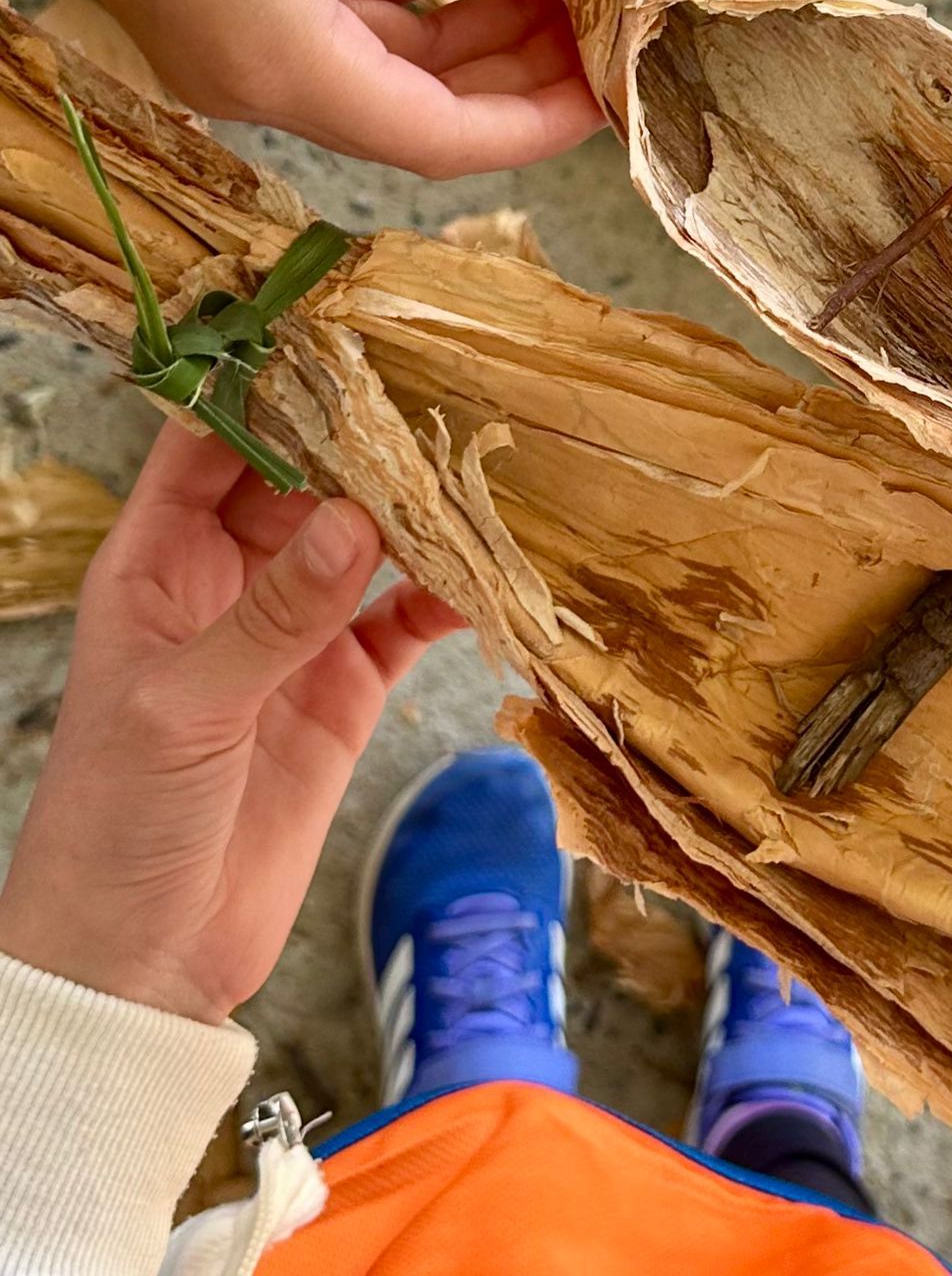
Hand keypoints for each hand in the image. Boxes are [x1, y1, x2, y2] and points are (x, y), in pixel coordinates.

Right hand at [0, 0, 614, 176]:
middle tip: (608, 12)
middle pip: (425, 106)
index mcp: (283, 68)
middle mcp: (260, 77)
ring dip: (477, 19)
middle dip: (522, 66)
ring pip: (392, 56)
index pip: (444, 139)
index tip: (617, 82)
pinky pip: (348, 9)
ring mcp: (239, 38)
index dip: (542, 121)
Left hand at [0, 421, 462, 1023]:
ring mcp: (292, 634)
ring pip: (365, 541)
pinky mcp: (345, 691)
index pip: (211, 442)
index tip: (339, 328)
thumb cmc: (115, 827)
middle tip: (445, 384)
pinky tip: (494, 568)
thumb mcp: (182, 711)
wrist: (143, 966)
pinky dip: (451, 594)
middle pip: (303, 476)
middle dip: (365, 434)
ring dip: (418, 509)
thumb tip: (355, 517)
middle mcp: (228, 582)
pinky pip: (406, 619)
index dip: (264, 380)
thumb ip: (273, 615)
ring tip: (485, 461)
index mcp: (156, 563)